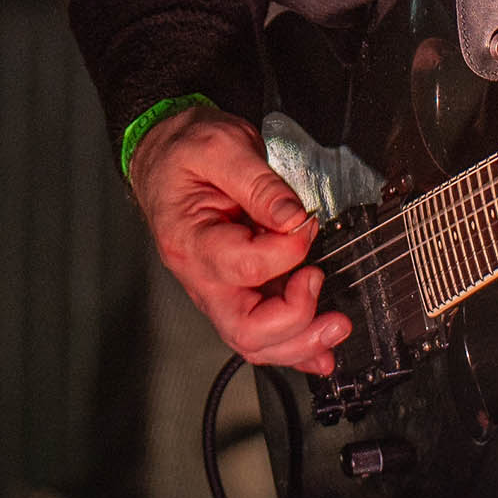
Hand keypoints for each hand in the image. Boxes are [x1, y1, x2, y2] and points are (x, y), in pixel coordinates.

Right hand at [130, 106, 350, 373]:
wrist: (162, 153)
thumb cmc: (184, 150)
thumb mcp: (222, 146)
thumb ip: (261, 184)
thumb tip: (294, 219)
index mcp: (191, 240)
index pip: (245, 266)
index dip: (287, 251)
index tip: (307, 224)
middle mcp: (200, 275)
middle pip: (245, 328)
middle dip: (295, 322)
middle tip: (324, 292)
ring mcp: (216, 287)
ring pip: (254, 340)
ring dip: (299, 342)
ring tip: (335, 328)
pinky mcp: (233, 287)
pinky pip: (260, 330)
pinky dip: (292, 345)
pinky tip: (318, 350)